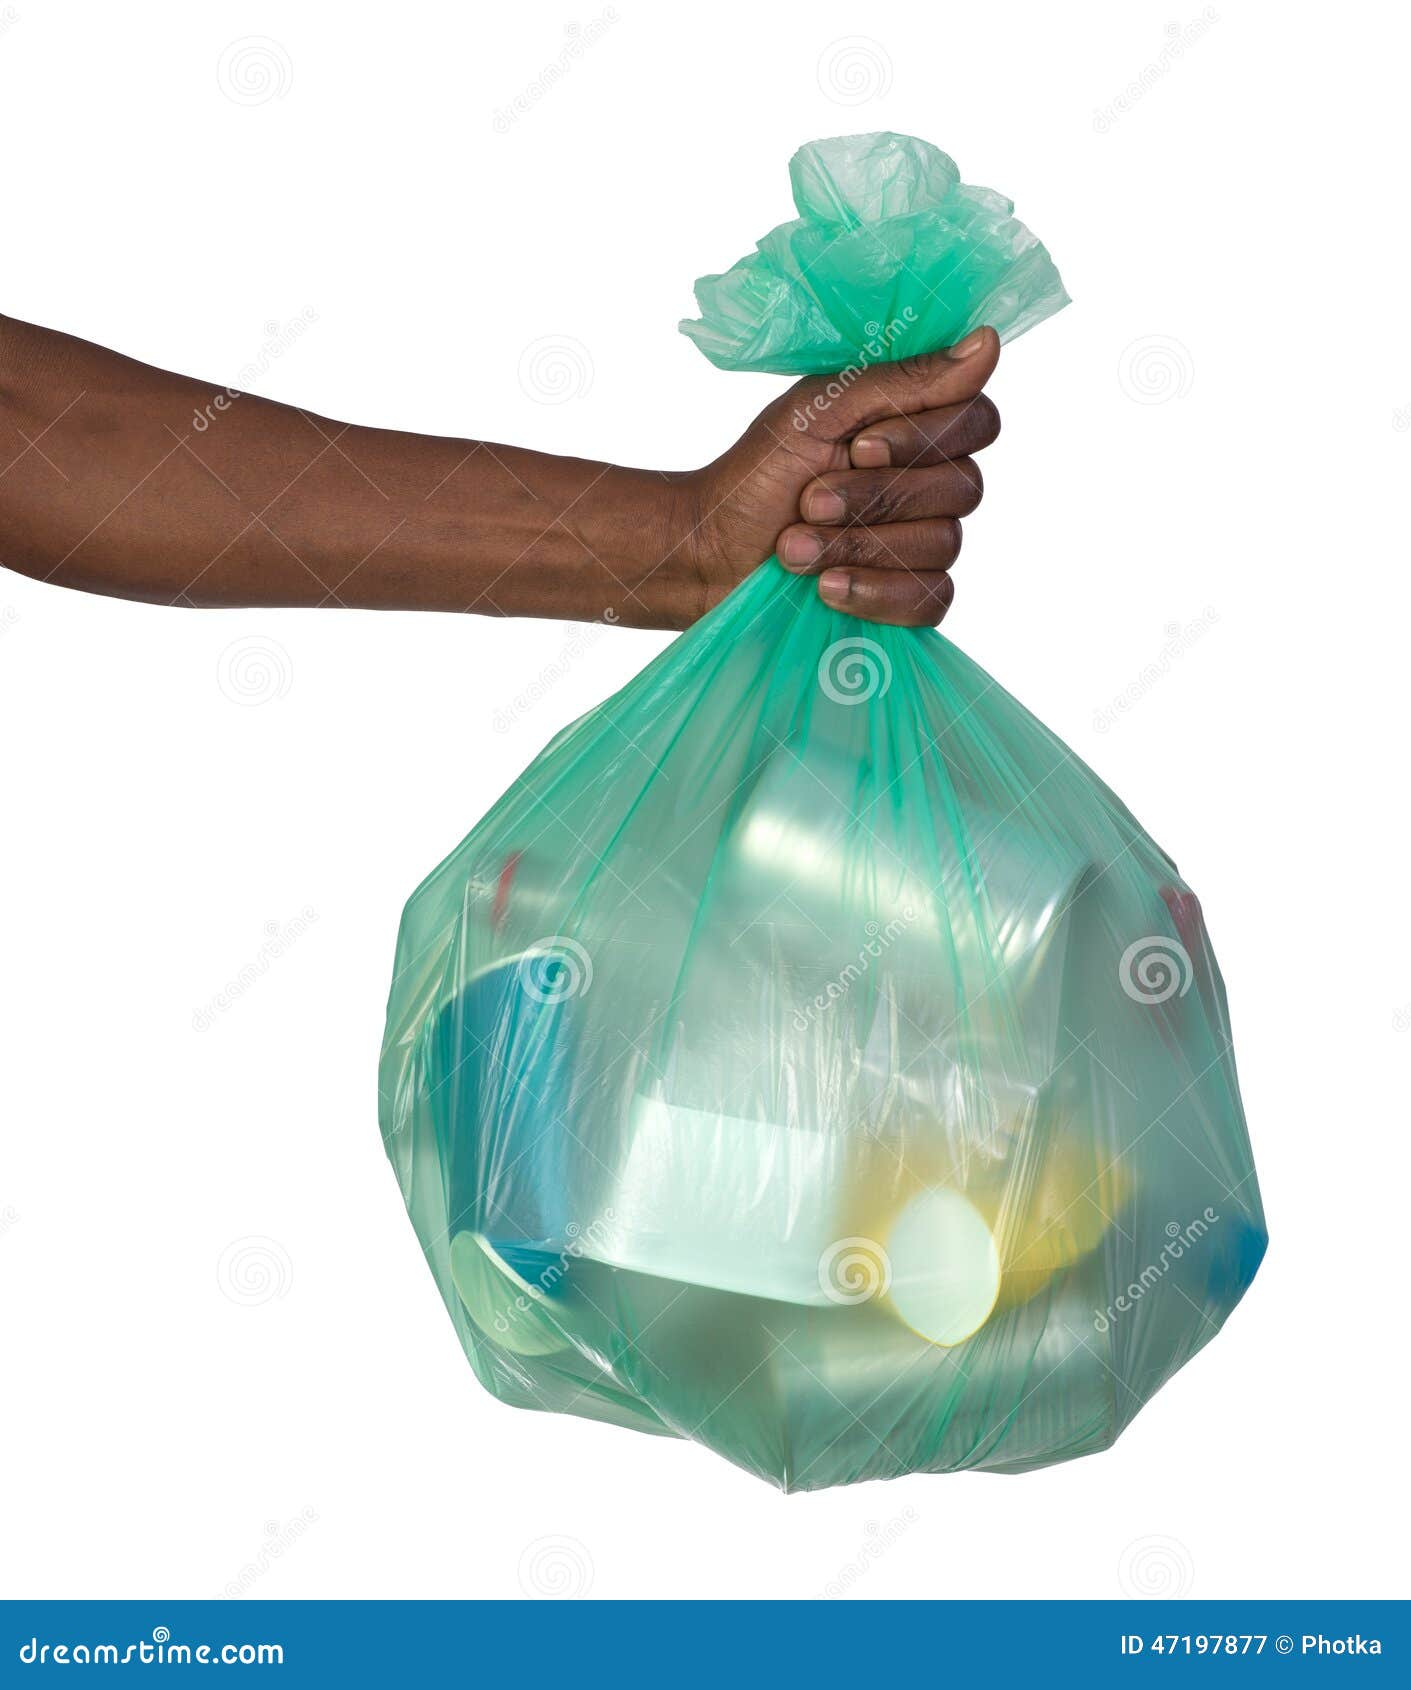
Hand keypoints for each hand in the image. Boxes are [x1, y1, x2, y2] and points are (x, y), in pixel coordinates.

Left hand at [677, 327, 1000, 626]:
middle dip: (875, 497)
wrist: (712, 551)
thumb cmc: (758, 474)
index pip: (978, 421)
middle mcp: (934, 483)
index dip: (925, 437)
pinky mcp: (910, 599)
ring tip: (794, 548)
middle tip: (808, 500)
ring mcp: (926, 544)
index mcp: (918, 427)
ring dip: (857, 544)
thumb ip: (903, 380)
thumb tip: (988, 342)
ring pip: (942, 544)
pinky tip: (827, 588)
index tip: (857, 446)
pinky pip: (929, 598)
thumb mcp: (819, 411)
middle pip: (963, 487)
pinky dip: (874, 593)